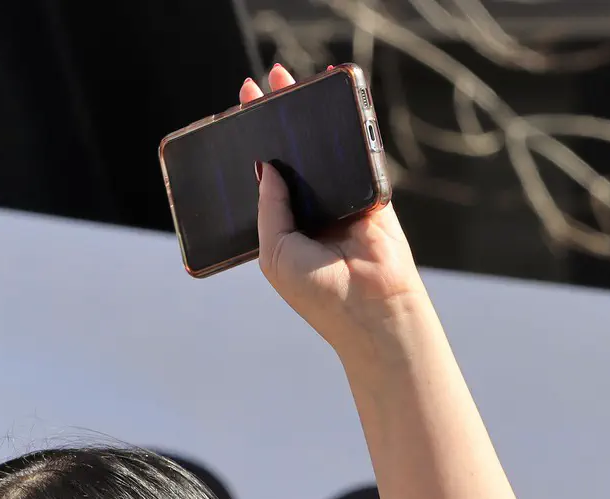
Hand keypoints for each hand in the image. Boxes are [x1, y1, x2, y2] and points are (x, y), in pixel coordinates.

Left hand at [243, 65, 426, 350]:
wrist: (370, 307)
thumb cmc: (317, 290)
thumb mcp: (274, 250)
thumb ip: (267, 206)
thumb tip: (264, 164)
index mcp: (282, 225)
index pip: (264, 177)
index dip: (252, 146)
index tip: (238, 114)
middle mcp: (310, 207)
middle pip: (292, 153)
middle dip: (278, 118)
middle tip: (264, 84)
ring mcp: (340, 195)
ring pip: (323, 146)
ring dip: (311, 113)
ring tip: (290, 79)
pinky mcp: (370, 188)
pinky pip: (359, 149)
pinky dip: (350, 122)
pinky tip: (334, 96)